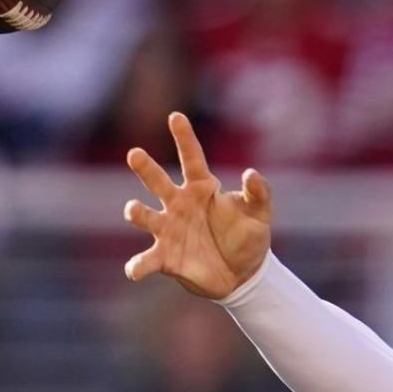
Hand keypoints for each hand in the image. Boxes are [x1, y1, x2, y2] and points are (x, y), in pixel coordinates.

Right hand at [121, 112, 271, 299]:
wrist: (243, 275)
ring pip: (146, 217)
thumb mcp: (260, 214)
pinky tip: (133, 270)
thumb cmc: (249, 238)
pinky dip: (138, 265)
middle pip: (158, 182)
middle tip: (135, 154)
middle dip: (146, 169)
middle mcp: (179, 204)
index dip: (184, 138)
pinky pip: (146, 260)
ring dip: (137, 213)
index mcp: (202, 189)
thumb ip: (259, 193)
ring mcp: (168, 230)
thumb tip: (251, 173)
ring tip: (133, 209)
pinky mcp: (165, 257)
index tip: (176, 116)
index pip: (191, 158)